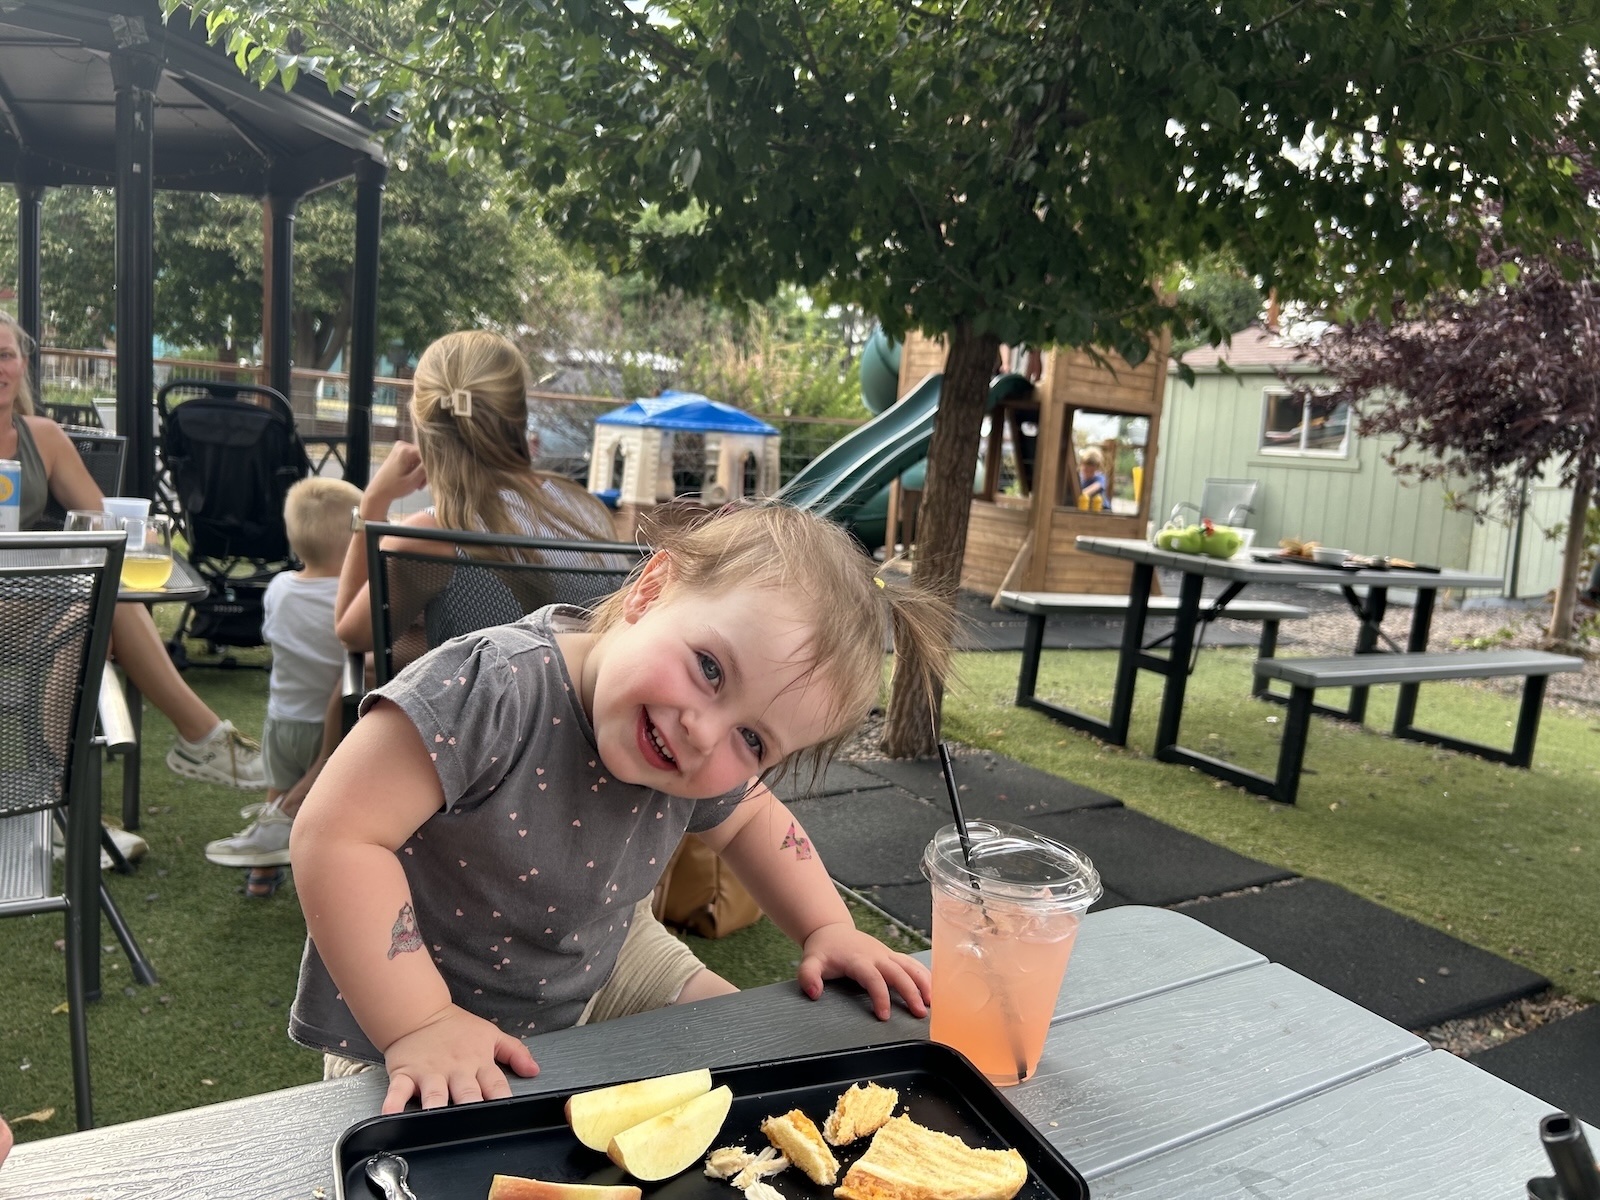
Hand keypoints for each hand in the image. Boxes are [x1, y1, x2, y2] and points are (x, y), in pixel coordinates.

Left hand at [367, 441, 426, 511]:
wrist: (378, 491)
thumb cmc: (394, 488)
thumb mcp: (413, 481)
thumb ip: (426, 469)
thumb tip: (438, 460)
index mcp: (406, 450)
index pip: (428, 455)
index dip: (432, 467)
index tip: (429, 480)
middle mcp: (403, 445)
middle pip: (424, 457)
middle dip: (426, 471)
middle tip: (422, 485)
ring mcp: (401, 448)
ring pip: (421, 459)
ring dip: (422, 472)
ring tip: (417, 484)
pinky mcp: (400, 452)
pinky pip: (415, 459)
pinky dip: (416, 470)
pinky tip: (414, 479)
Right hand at [378, 1003, 538, 1112]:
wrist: (419, 1013)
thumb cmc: (457, 1029)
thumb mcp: (490, 1035)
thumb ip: (515, 1052)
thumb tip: (535, 1071)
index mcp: (478, 1062)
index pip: (496, 1085)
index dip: (503, 1100)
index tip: (507, 1115)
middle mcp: (456, 1070)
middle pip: (467, 1093)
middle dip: (471, 1107)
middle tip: (474, 1123)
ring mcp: (429, 1073)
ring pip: (434, 1094)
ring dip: (436, 1106)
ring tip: (436, 1118)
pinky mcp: (405, 1074)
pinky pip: (398, 1091)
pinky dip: (393, 1104)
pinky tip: (391, 1114)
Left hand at [797, 921, 930, 1019]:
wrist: (831, 930)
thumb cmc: (823, 950)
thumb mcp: (809, 962)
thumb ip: (808, 976)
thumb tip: (815, 993)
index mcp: (858, 959)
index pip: (873, 978)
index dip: (881, 996)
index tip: (884, 1016)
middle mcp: (876, 955)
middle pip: (898, 973)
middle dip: (911, 992)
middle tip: (920, 1013)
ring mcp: (886, 954)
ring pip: (910, 966)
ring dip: (923, 983)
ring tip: (932, 1003)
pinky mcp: (891, 955)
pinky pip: (911, 963)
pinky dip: (923, 975)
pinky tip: (932, 990)